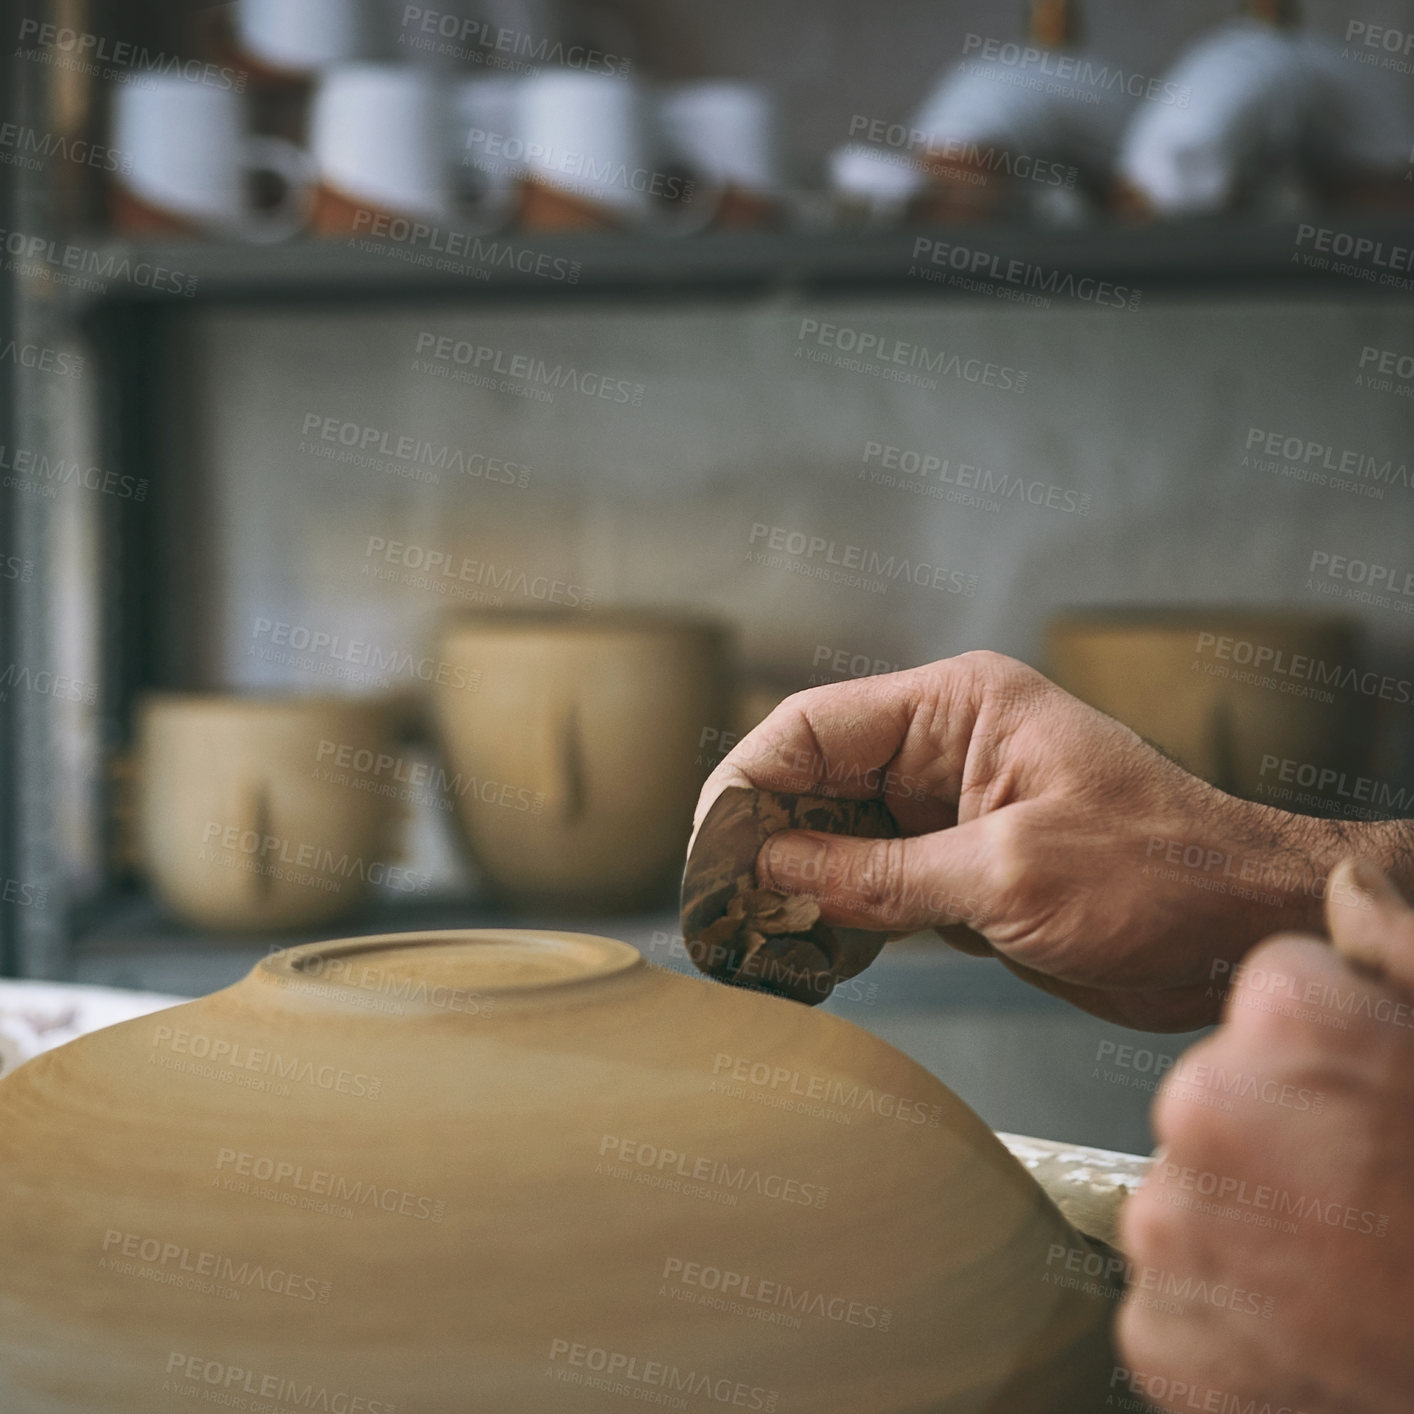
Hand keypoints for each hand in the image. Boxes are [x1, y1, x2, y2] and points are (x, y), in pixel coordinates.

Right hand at [696, 651, 1376, 1029]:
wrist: (1245, 931)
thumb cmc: (1164, 875)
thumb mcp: (1010, 873)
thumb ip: (880, 874)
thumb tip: (770, 870)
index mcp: (955, 708)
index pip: (812, 727)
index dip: (746, 786)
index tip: (708, 855)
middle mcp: (942, 747)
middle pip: (811, 780)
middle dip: (760, 843)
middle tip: (719, 913)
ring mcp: (947, 808)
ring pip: (832, 833)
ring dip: (791, 884)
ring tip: (751, 942)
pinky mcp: (957, 865)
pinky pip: (869, 878)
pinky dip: (833, 913)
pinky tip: (808, 955)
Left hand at [1116, 859, 1413, 1413]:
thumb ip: (1395, 955)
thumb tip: (1347, 880)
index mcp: (1288, 1027)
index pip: (1270, 994)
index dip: (1325, 1044)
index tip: (1365, 1095)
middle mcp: (1204, 1107)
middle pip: (1214, 1094)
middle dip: (1274, 1133)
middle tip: (1358, 1197)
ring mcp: (1172, 1224)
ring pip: (1190, 1194)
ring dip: (1247, 1226)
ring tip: (1337, 1269)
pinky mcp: (1157, 1329)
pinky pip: (1178, 1295)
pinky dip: (1227, 1314)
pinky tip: (1300, 1324)